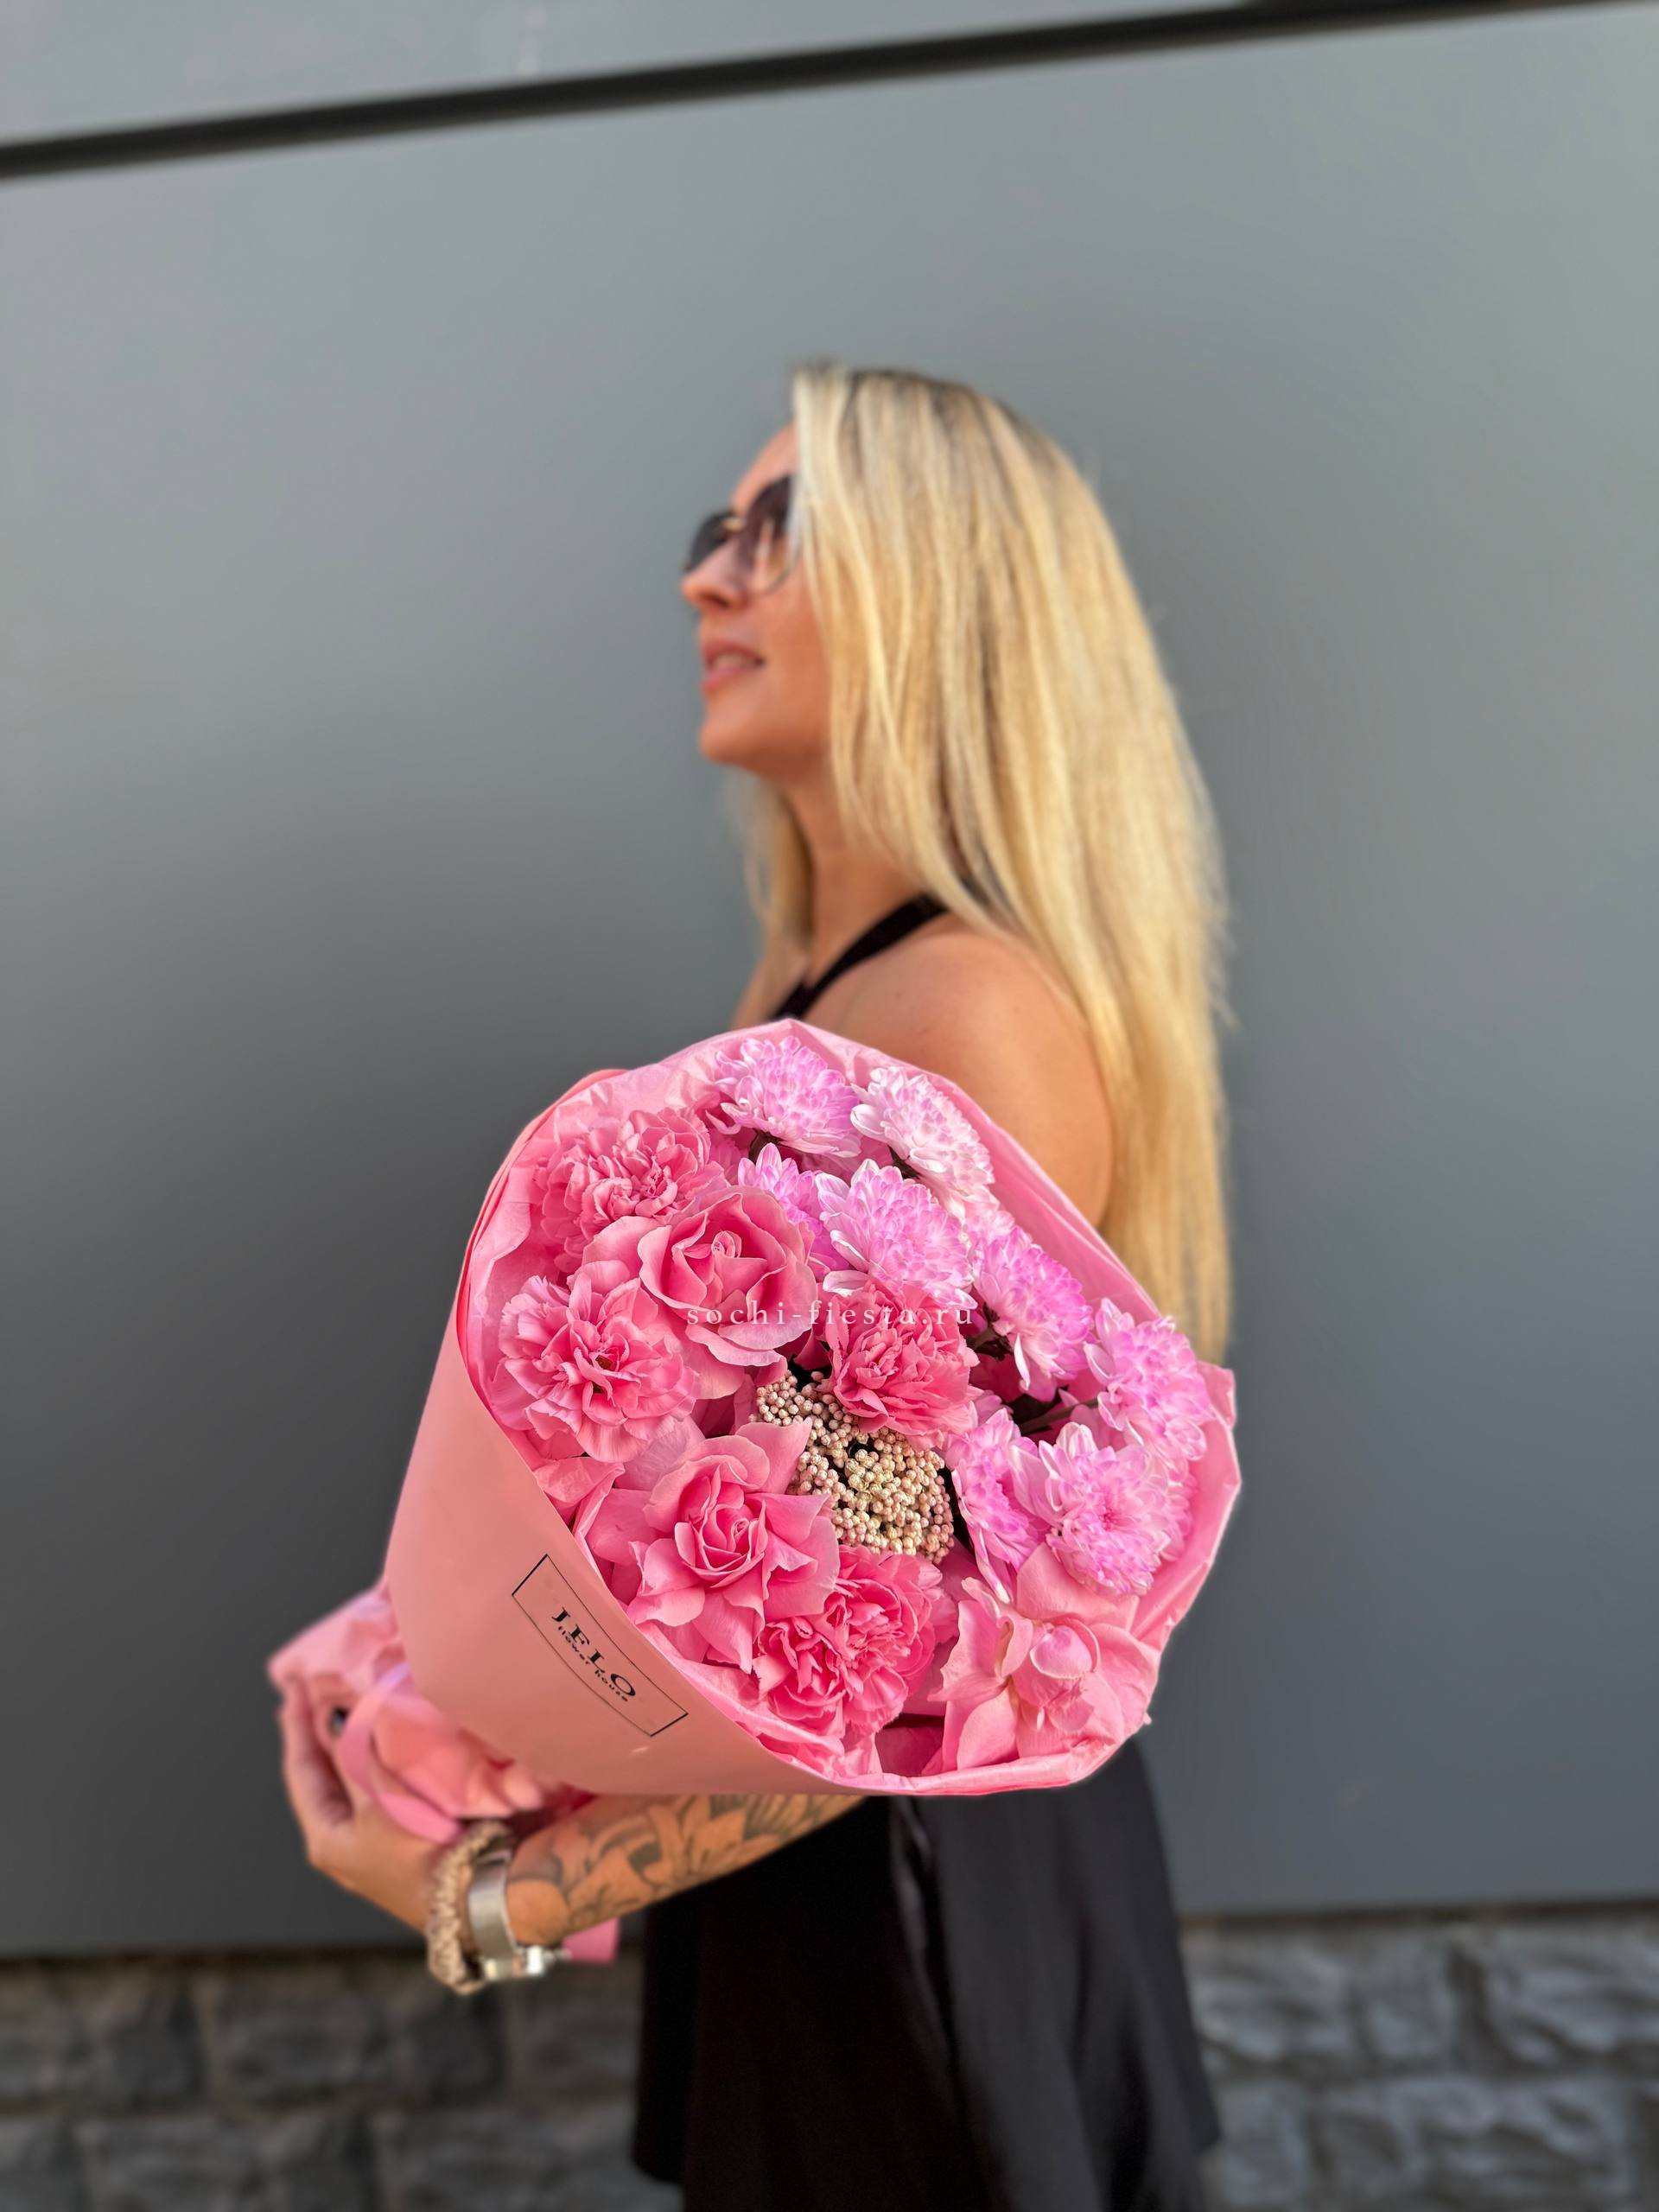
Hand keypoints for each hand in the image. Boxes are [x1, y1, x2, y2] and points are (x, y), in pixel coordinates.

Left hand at [274, 1675, 448, 1935]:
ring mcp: (364, 1845)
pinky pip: (369, 1792)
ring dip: (342, 1748)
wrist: (470, 1894)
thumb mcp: (382, 1803)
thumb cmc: (421, 1854)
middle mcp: (339, 1843)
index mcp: (325, 1837)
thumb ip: (359, 1759)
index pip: (301, 1771)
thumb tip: (344, 1721)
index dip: (296, 1728)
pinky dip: (366, 1764)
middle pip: (319, 1778)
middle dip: (315, 1737)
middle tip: (305, 1698)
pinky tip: (375, 1748)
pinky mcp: (392, 1843)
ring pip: (345, 1784)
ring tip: (337, 1715)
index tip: (292, 1690)